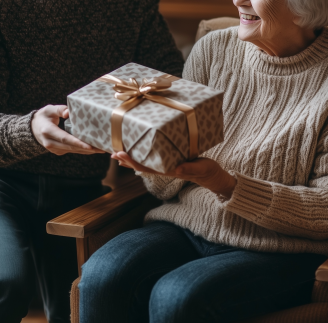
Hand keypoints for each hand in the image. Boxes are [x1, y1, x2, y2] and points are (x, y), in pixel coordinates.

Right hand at [31, 105, 104, 155]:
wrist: (33, 129)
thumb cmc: (43, 117)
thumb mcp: (49, 110)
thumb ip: (59, 109)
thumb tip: (69, 113)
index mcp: (47, 131)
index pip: (65, 138)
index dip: (78, 143)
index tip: (90, 146)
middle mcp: (50, 143)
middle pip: (71, 147)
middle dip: (87, 149)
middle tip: (102, 148)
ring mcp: (54, 149)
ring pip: (73, 150)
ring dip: (87, 151)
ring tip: (102, 149)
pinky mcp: (58, 151)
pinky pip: (72, 151)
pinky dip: (82, 150)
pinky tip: (94, 149)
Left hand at [111, 152, 236, 198]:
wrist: (214, 177)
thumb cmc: (208, 172)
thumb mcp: (201, 168)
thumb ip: (189, 168)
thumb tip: (176, 169)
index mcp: (169, 171)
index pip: (146, 167)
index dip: (131, 162)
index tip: (120, 155)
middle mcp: (165, 169)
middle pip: (141, 166)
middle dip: (126, 160)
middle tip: (113, 152)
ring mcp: (167, 166)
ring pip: (145, 163)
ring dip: (131, 158)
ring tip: (118, 152)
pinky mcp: (172, 161)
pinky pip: (153, 159)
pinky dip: (142, 155)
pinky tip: (137, 151)